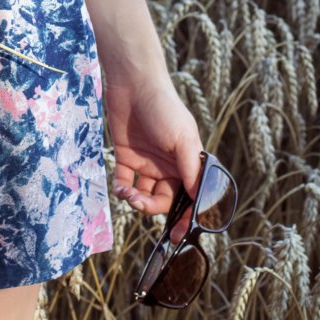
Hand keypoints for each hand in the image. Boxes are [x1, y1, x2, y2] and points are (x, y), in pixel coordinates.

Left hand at [103, 72, 204, 242]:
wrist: (133, 83)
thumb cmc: (164, 108)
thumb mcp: (183, 137)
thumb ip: (191, 169)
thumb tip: (199, 199)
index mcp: (187, 163)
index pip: (189, 198)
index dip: (185, 218)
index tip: (179, 236)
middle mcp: (167, 166)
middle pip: (164, 200)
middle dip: (153, 208)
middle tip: (140, 203)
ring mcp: (146, 162)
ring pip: (144, 194)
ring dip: (136, 201)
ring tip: (128, 195)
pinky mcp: (126, 156)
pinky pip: (125, 181)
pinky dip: (122, 190)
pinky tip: (120, 189)